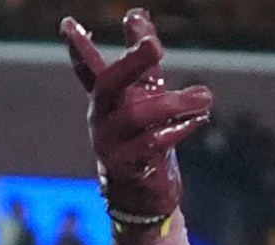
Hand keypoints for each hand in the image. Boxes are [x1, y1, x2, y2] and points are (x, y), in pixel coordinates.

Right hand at [60, 9, 212, 222]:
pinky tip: (197, 121)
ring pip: (137, 115)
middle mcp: (101, 118)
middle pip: (108, 84)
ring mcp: (109, 143)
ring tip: (206, 96)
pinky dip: (175, 130)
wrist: (142, 196)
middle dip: (131, 63)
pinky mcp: (125, 167)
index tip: (68, 23)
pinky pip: (150, 145)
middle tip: (154, 45)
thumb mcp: (146, 95)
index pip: (88, 69)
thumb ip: (144, 60)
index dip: (79, 47)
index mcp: (105, 99)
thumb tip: (138, 13)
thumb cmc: (144, 140)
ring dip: (173, 103)